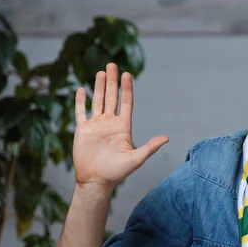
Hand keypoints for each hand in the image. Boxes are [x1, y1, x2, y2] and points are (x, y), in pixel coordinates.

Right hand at [73, 63, 168, 191]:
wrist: (96, 181)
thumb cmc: (117, 172)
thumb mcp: (136, 159)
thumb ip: (150, 147)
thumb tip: (167, 138)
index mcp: (123, 126)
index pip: (126, 102)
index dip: (126, 88)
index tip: (127, 74)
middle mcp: (110, 123)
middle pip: (111, 97)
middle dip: (112, 81)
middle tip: (112, 65)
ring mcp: (96, 125)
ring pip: (97, 101)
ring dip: (98, 86)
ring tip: (100, 72)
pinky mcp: (82, 130)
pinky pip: (80, 112)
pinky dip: (80, 101)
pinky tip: (81, 90)